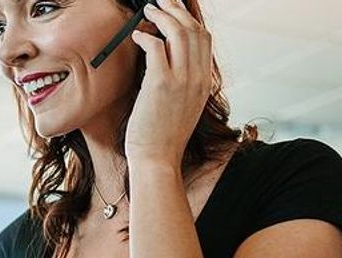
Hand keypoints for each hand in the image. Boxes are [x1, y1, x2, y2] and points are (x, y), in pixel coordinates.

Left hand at [124, 0, 213, 165]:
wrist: (157, 158)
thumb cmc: (163, 134)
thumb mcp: (182, 105)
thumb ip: (181, 81)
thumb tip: (165, 56)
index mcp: (204, 82)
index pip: (205, 39)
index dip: (190, 19)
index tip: (177, 10)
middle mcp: (197, 77)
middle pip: (193, 29)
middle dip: (176, 9)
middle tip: (161, 2)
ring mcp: (181, 80)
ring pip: (177, 32)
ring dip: (161, 16)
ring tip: (147, 11)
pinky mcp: (161, 83)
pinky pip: (156, 47)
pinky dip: (145, 36)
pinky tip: (136, 37)